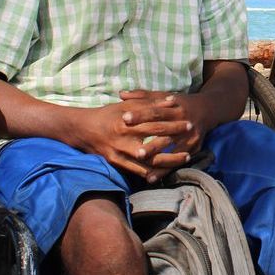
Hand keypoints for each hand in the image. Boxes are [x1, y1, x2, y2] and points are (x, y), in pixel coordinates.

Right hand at [69, 96, 192, 182]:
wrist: (83, 130)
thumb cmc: (108, 114)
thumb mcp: (128, 105)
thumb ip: (150, 102)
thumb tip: (172, 100)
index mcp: (127, 122)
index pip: (154, 123)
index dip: (173, 124)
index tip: (189, 123)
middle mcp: (123, 139)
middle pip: (154, 144)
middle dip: (174, 146)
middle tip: (191, 145)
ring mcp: (119, 154)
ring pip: (148, 163)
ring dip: (168, 163)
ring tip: (185, 159)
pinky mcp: (116, 164)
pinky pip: (137, 172)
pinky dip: (152, 174)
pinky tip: (166, 173)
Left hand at [119, 90, 210, 180]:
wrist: (207, 110)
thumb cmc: (179, 103)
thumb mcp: (163, 96)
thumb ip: (143, 96)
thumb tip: (121, 94)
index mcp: (174, 108)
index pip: (155, 111)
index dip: (140, 114)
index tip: (124, 118)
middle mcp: (183, 122)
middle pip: (164, 132)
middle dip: (150, 142)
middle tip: (136, 150)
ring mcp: (189, 137)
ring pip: (172, 149)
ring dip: (157, 158)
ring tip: (142, 163)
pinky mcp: (193, 149)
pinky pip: (177, 162)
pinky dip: (164, 171)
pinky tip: (150, 178)